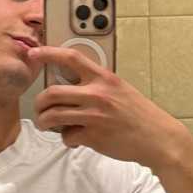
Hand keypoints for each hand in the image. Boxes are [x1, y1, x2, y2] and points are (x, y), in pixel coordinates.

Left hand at [29, 46, 192, 170]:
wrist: (158, 138)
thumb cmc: (141, 115)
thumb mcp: (121, 89)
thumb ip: (98, 85)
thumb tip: (73, 86)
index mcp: (104, 78)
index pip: (71, 58)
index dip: (48, 53)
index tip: (34, 53)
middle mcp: (97, 94)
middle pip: (52, 92)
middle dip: (39, 102)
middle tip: (40, 108)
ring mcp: (94, 116)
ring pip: (53, 116)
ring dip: (44, 122)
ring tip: (46, 124)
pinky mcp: (93, 136)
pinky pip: (67, 136)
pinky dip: (67, 140)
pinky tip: (75, 140)